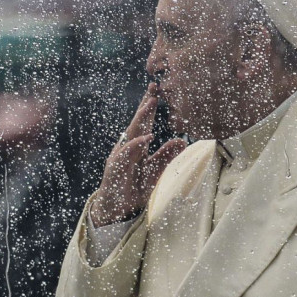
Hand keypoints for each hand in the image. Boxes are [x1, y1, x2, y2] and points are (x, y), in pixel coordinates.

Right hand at [91, 83, 186, 226]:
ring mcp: (120, 157)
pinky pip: (126, 154)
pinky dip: (136, 145)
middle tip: (155, 87)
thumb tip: (181, 141)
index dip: (150, 106)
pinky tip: (147, 137)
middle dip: (146, 104)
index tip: (158, 89)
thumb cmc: (134, 187)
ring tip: (151, 103)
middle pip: (138, 122)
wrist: (117, 209)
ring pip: (131, 133)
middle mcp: (127, 147)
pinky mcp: (115, 169)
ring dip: (141, 118)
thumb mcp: (156, 171)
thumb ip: (166, 156)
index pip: (145, 123)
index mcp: (137, 146)